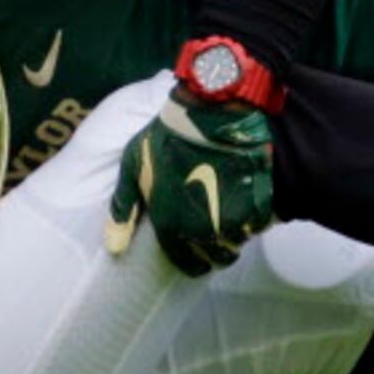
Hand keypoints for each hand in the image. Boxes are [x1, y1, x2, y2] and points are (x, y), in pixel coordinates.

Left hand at [104, 87, 275, 274]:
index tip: (197, 255)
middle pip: (218, 257)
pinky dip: (254, 219)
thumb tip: (114, 248)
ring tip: (230, 218)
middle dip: (217, 251)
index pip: (187, 263)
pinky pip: (258, 224)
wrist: (212, 111)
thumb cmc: (167, 137)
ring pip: (239, 241)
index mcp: (171, 225)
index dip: (193, 262)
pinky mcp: (259, 202)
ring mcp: (234, 217)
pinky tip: (246, 203)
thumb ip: (123, 210)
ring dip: (236, 235)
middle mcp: (204, 229)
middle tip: (216, 235)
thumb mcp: (133, 168)